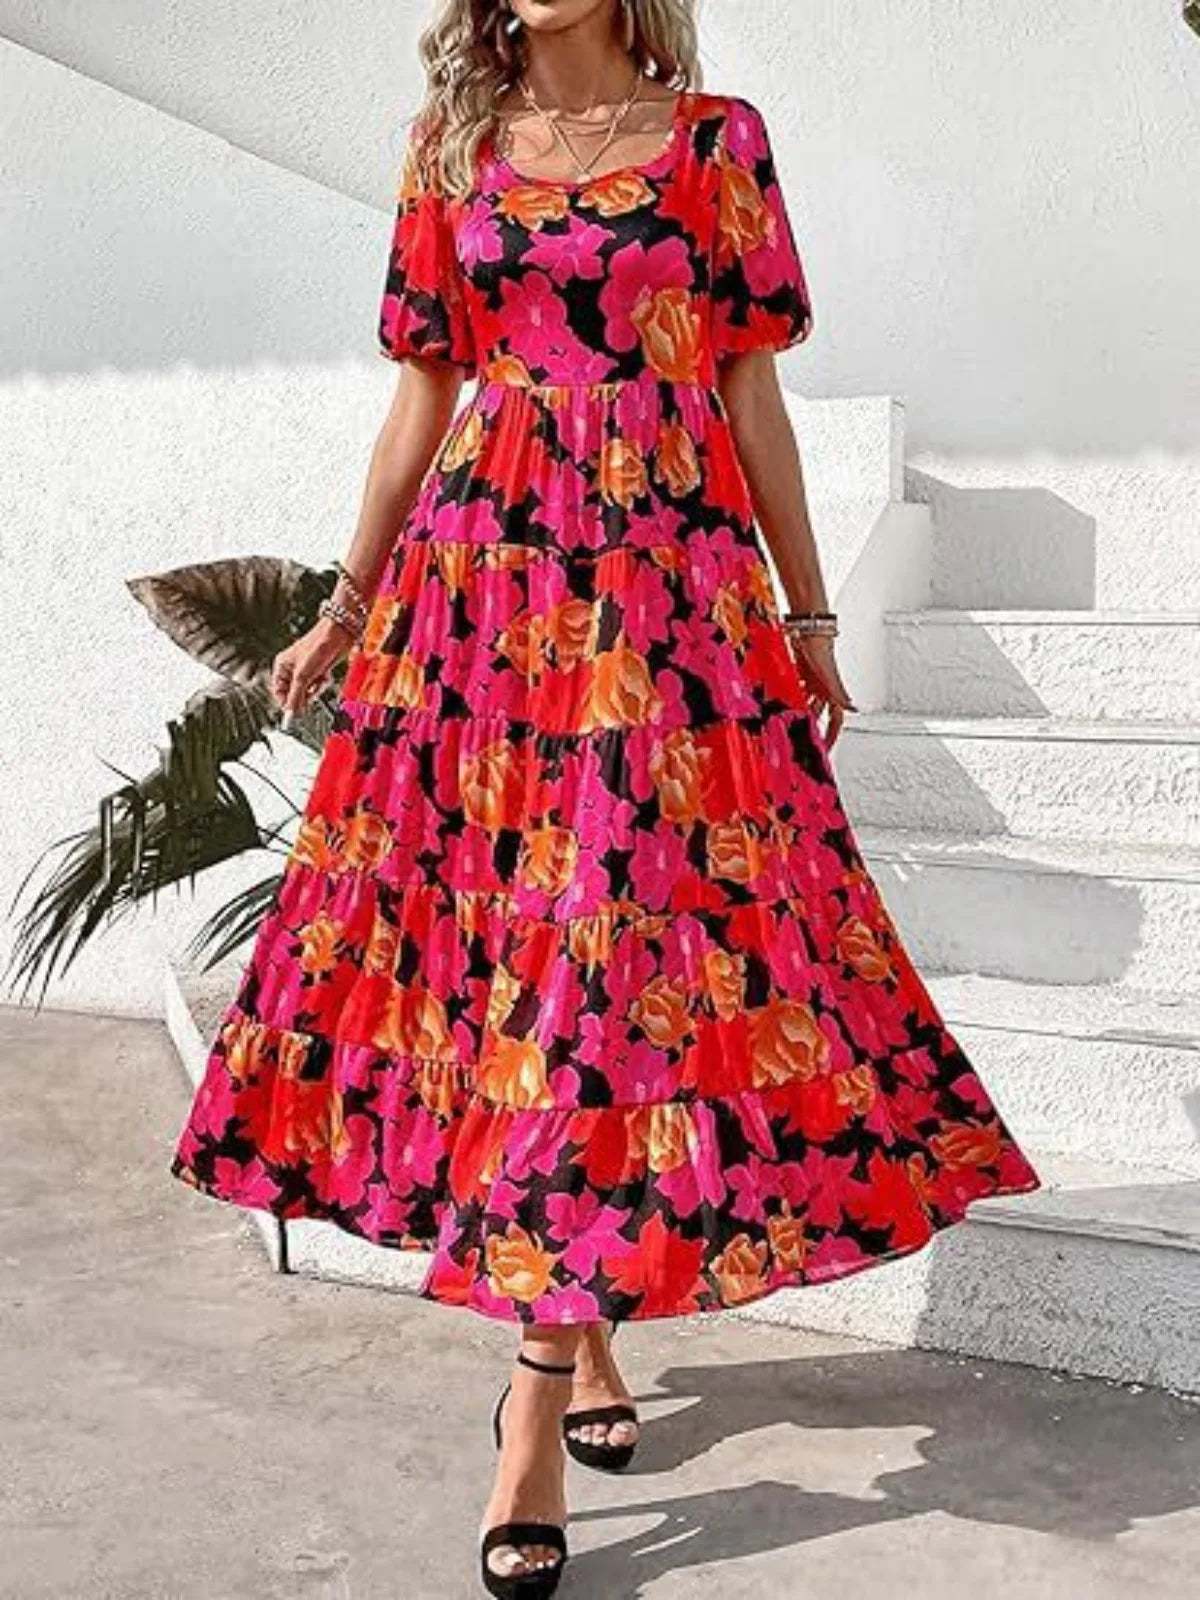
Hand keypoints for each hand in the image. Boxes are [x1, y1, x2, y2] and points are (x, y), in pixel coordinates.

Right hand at [270, 617, 354, 723]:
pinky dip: (322, 683)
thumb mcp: (303, 676)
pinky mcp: (319, 671)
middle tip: (310, 696)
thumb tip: (290, 711)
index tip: (293, 712)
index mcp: (282, 666)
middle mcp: (292, 669)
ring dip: (315, 689)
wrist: (337, 636)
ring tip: (319, 680)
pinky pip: (318, 685)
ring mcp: (306, 670)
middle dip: (303, 695)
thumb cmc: (316, 647)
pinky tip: (325, 675)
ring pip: (308, 691)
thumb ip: (295, 696)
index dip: (286, 702)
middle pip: (294, 693)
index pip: (279, 691)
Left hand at [788, 631, 856, 747]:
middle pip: (818, 713)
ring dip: (798, 712)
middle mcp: (823, 687)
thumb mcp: (828, 674)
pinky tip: (779, 702)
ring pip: (806, 702)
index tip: (827, 748)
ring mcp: (811, 680)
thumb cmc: (820, 647)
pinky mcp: (801, 671)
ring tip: (788, 724)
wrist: (808, 626)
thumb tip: (855, 709)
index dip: (833, 734)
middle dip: (812, 726)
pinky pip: (795, 689)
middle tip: (803, 740)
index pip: (835, 719)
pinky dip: (789, 697)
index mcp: (832, 690)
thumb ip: (839, 693)